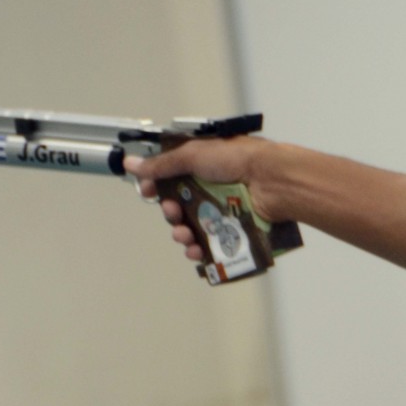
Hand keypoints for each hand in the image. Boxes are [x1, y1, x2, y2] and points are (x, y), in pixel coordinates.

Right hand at [124, 136, 275, 260]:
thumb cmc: (239, 160)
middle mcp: (213, 187)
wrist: (273, 181)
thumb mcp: (194, 155)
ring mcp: (225, 210)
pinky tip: (196, 251)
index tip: (147, 192)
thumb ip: (162, 164)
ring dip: (182, 233)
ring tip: (184, 234)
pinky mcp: (235, 229)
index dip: (157, 186)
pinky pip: (212, 244)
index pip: (172, 177)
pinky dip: (200, 249)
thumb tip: (132, 164)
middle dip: (170, 213)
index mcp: (204, 165)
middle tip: (172, 212)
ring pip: (194, 228)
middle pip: (181, 206)